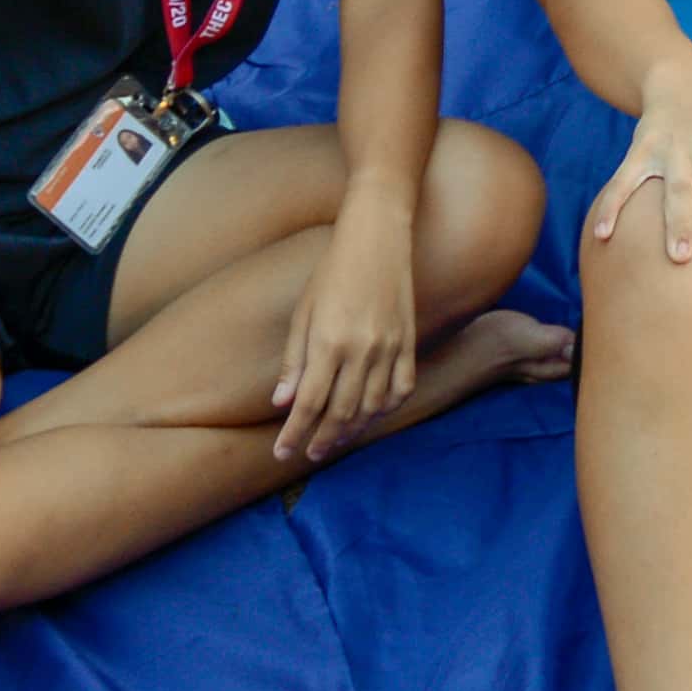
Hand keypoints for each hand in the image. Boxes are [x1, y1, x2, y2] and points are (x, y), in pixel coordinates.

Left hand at [267, 179, 420, 463]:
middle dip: (321, 439)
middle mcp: (361, 349)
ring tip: (336, 440)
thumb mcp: (303, 312)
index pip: (308, 404)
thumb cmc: (332, 270)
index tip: (282, 452)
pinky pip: (402, 387)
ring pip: (372, 406)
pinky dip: (387, 408)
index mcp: (328, 342)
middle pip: (340, 413)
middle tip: (309, 454)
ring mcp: (390, 347)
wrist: (377, 236)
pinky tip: (373, 415)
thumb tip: (282, 404)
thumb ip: (294, 360)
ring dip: (353, 430)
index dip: (294, 434)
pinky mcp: (410, 340)